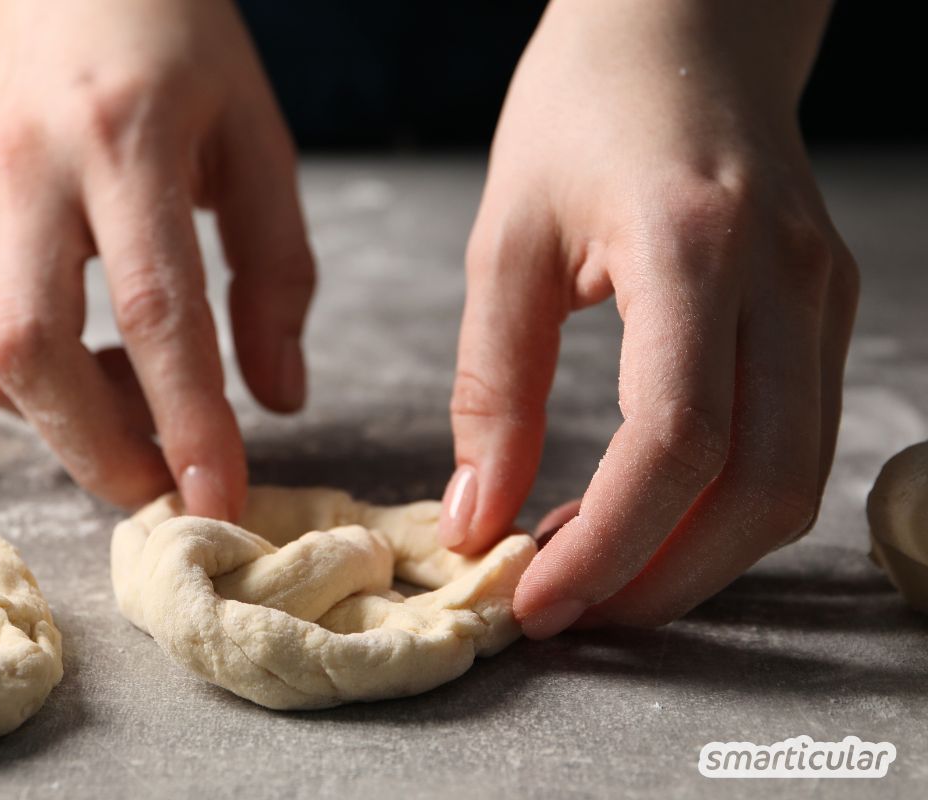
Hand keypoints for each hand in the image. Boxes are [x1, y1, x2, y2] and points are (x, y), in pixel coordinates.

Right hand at [0, 0, 314, 516]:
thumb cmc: (182, 54)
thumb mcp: (259, 143)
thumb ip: (278, 272)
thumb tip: (280, 400)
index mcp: (126, 141)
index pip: (157, 308)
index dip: (190, 419)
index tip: (221, 501)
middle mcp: (31, 176)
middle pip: (35, 352)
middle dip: (101, 450)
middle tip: (170, 490)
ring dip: (73, 422)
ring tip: (146, 404)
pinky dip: (48, 385)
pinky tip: (101, 361)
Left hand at [439, 0, 857, 635]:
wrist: (684, 24)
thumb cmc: (582, 108)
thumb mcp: (507, 241)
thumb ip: (493, 385)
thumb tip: (476, 516)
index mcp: (693, 246)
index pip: (676, 440)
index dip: (608, 542)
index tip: (536, 597)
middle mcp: (785, 278)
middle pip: (759, 488)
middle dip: (662, 577)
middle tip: (568, 609)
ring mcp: (823, 294)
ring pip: (792, 481)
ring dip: (696, 555)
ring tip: (598, 571)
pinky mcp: (826, 308)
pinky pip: (794, 441)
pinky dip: (722, 503)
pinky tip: (646, 511)